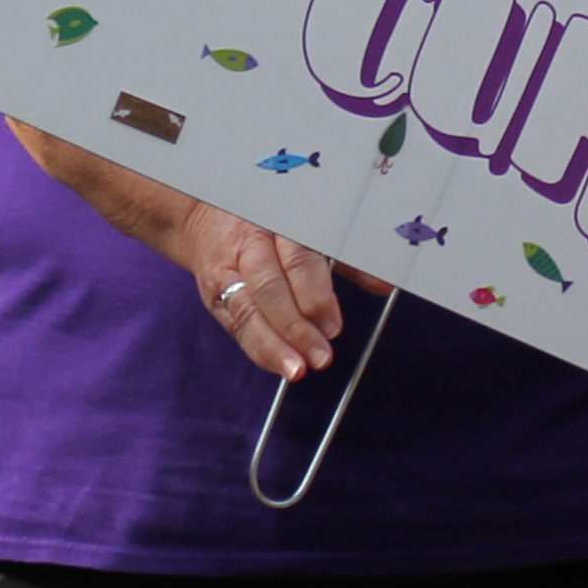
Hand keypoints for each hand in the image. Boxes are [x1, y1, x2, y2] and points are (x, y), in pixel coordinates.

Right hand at [171, 207, 352, 380]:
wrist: (204, 218)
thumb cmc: (268, 226)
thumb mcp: (307, 232)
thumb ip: (346, 259)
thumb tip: (383, 284)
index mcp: (277, 224)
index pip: (297, 261)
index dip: (315, 295)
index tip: (332, 326)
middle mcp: (248, 246)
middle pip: (269, 288)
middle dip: (296, 327)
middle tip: (321, 355)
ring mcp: (227, 272)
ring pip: (248, 311)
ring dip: (273, 345)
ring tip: (297, 370)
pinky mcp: (214, 295)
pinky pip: (236, 325)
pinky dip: (258, 349)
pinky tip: (278, 365)